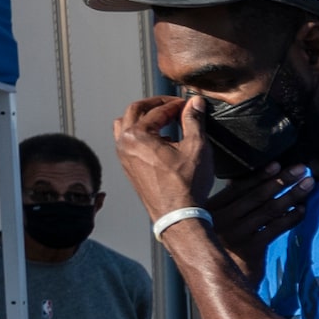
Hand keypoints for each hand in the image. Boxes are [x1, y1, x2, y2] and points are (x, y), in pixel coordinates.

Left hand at [113, 94, 216, 221]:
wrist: (177, 215)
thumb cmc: (186, 185)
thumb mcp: (196, 148)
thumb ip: (194, 121)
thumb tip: (196, 102)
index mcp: (137, 134)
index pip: (158, 110)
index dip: (176, 105)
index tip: (189, 105)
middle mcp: (124, 142)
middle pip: (136, 111)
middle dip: (156, 105)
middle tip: (174, 105)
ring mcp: (122, 155)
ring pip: (126, 124)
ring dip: (143, 117)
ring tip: (163, 120)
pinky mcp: (127, 166)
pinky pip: (127, 140)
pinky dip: (140, 133)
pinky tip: (160, 141)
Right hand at [207, 160, 312, 277]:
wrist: (216, 282)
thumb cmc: (220, 248)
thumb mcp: (214, 223)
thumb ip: (227, 204)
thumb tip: (242, 179)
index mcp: (211, 209)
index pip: (239, 187)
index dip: (260, 175)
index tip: (278, 164)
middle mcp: (222, 220)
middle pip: (257, 195)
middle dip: (282, 180)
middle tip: (303, 168)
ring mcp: (237, 234)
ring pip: (269, 210)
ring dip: (291, 196)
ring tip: (309, 184)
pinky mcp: (251, 249)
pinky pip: (274, 229)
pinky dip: (290, 218)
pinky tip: (302, 209)